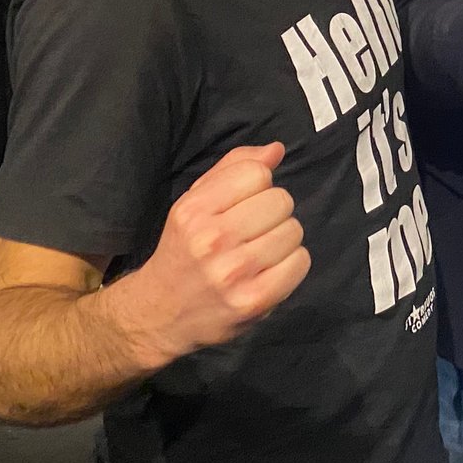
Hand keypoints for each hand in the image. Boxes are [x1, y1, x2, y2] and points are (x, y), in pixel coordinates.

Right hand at [114, 143, 308, 366]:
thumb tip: (277, 149)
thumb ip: (234, 168)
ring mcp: (233, 273)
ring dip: (283, 239)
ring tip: (259, 252)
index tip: (242, 205)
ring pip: (294, 230)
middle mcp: (211, 240)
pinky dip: (292, 264)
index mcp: (193, 211)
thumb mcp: (194, 202)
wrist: (161, 314)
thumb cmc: (185, 250)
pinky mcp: (253, 301)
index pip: (257, 173)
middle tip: (252, 232)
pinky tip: (269, 271)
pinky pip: (301, 262)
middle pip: (282, 201)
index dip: (257, 186)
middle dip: (272, 213)